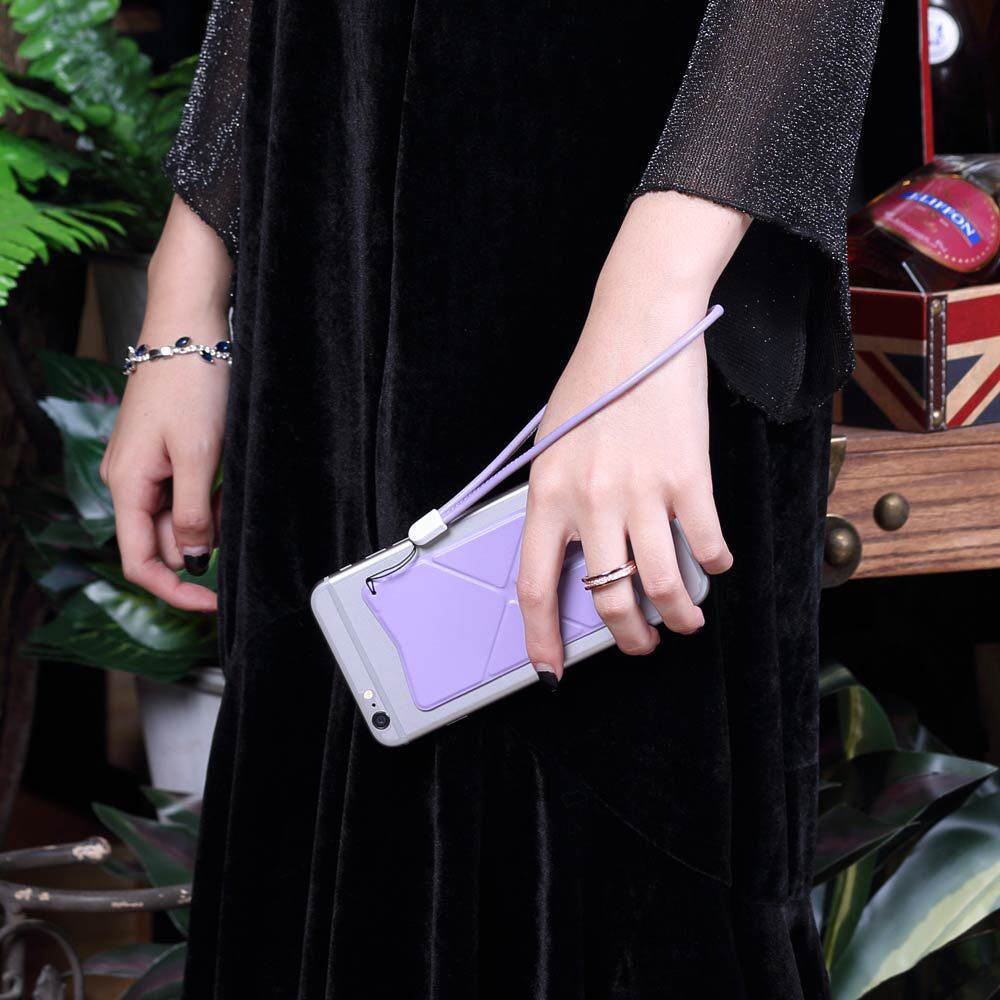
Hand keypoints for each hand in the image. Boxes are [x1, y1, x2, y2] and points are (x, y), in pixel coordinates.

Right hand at [100, 196, 233, 612]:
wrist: (189, 327)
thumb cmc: (189, 383)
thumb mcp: (199, 455)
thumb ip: (195, 512)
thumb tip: (194, 558)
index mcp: (128, 487)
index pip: (140, 562)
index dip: (175, 590)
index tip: (212, 603)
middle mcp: (130, 482)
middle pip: (164, 542)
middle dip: (202, 546)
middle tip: (237, 526)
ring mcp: (147, 468)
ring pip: (180, 518)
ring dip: (210, 520)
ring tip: (233, 490)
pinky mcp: (166, 453)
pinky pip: (187, 493)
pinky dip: (211, 498)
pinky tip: (228, 479)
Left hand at [517, 191, 750, 680]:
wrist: (637, 327)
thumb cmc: (594, 382)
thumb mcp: (554, 443)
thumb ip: (557, 499)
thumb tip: (573, 554)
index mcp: (547, 494)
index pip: (536, 585)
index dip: (542, 638)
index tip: (550, 669)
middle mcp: (590, 501)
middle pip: (607, 599)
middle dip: (628, 637)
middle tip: (641, 643)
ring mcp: (640, 492)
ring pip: (662, 585)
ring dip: (678, 616)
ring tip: (686, 621)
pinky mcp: (687, 477)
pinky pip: (705, 543)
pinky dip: (716, 562)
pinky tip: (718, 562)